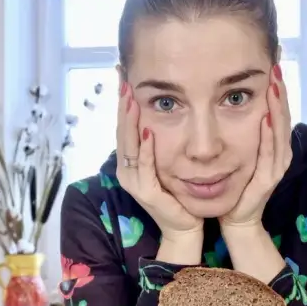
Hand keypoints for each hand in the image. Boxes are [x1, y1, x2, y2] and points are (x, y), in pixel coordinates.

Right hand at [115, 82, 202, 241]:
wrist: (185, 227)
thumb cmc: (179, 196)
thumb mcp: (166, 164)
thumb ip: (159, 145)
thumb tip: (159, 117)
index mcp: (130, 163)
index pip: (124, 127)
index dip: (123, 103)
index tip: (124, 78)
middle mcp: (126, 171)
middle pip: (121, 131)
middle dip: (122, 104)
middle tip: (123, 78)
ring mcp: (133, 182)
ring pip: (128, 145)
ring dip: (129, 121)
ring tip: (130, 98)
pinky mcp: (145, 192)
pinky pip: (144, 166)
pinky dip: (145, 149)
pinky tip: (148, 131)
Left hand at [220, 64, 292, 227]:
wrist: (235, 218)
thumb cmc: (235, 185)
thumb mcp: (239, 151)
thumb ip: (242, 130)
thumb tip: (234, 101)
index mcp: (273, 145)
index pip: (277, 110)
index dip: (277, 88)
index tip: (273, 62)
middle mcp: (279, 153)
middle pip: (283, 116)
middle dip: (280, 91)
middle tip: (276, 65)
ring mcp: (275, 167)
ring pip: (279, 131)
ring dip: (277, 108)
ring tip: (274, 85)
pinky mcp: (267, 180)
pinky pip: (269, 154)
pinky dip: (268, 136)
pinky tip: (264, 119)